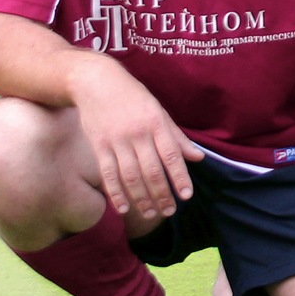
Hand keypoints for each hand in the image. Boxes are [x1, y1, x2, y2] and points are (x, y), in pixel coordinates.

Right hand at [72, 62, 202, 220]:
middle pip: (151, 170)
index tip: (187, 196)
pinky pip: (108, 174)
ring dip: (142, 198)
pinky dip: (116, 193)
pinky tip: (124, 208)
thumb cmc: (133, 98)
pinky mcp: (98, 146)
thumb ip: (177, 137)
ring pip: (130, 176)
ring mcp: (116, 140)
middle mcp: (137, 133)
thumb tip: (198, 158)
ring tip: (152, 214)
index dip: (180, 177)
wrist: (96, 82)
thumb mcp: (159, 111)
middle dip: (162, 194)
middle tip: (169, 212)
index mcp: (156, 123)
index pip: (171, 155)